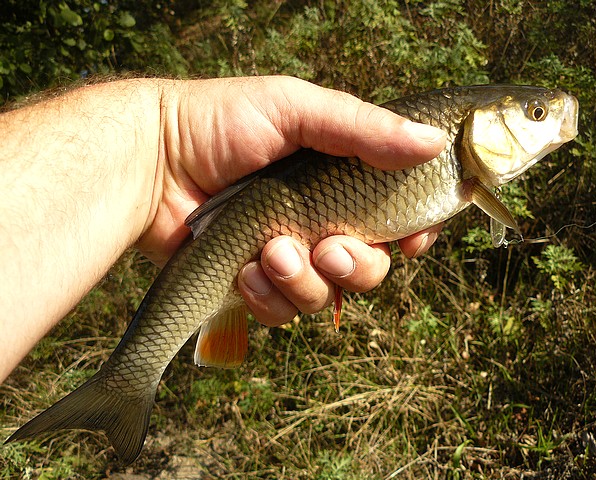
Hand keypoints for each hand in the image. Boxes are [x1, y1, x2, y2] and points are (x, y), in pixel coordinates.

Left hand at [143, 76, 444, 325]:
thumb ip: (364, 127)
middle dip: (356, 266)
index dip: (410, 234)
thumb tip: (433, 142)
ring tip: (269, 251)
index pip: (393, 218)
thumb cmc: (220, 123)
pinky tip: (244, 268)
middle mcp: (317, 223)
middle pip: (368, 269)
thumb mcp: (295, 109)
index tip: (410, 239)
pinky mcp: (252, 286)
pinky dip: (267, 295)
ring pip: (325, 297)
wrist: (151, 162)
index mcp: (336, 182)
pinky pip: (281, 313)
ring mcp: (285, 258)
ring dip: (303, 280)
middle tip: (327, 247)